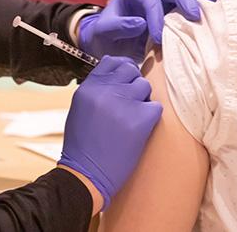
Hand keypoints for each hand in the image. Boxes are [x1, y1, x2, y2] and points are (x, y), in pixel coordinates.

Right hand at [59, 56, 162, 208]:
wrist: (86, 175)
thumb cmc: (83, 144)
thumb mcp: (80, 108)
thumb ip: (96, 88)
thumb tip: (115, 71)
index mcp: (89, 88)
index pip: (112, 62)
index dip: (122, 68)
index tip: (126, 77)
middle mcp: (106, 91)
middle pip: (130, 70)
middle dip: (133, 83)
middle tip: (131, 99)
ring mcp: (124, 104)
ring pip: (144, 86)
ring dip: (142, 99)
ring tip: (133, 116)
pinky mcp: (140, 120)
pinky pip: (156, 106)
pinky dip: (151, 116)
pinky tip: (140, 128)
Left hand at [78, 0, 219, 60]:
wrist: (108, 40)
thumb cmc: (104, 35)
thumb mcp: (103, 33)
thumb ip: (118, 27)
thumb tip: (140, 23)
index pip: (150, 0)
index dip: (156, 17)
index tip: (157, 38)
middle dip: (185, 0)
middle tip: (195, 16)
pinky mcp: (174, 9)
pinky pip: (191, 2)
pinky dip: (204, 2)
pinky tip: (220, 5)